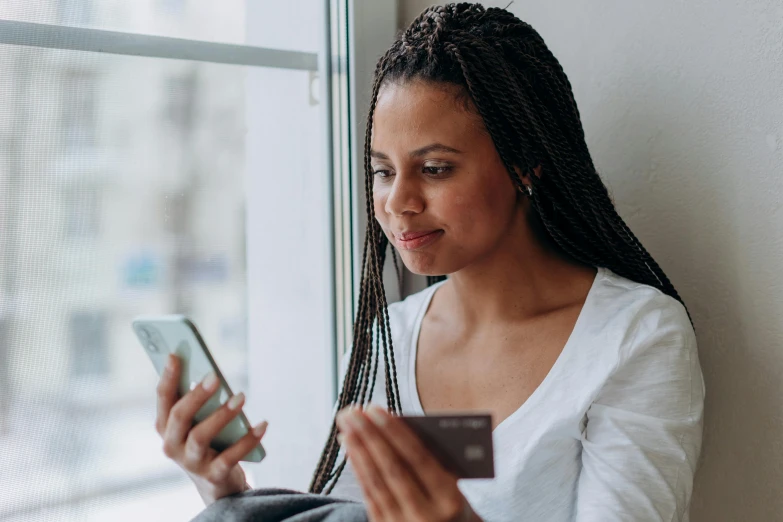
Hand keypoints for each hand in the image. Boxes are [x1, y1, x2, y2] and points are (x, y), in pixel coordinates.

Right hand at [155, 353, 267, 505]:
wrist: (217, 484)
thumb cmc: (208, 441)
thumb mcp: (199, 420)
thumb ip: (199, 399)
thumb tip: (210, 373)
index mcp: (166, 426)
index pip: (163, 399)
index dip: (168, 377)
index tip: (175, 355)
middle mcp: (172, 445)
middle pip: (179, 417)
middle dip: (196, 395)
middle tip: (215, 376)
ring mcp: (191, 463)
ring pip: (200, 437)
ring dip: (221, 415)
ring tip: (241, 397)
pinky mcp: (213, 476)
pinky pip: (230, 457)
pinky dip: (248, 440)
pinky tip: (263, 424)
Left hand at [336, 405, 481, 521]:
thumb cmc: (453, 506)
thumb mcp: (454, 486)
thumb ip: (435, 460)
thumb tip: (397, 426)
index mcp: (450, 500)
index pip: (418, 459)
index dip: (394, 433)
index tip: (374, 409)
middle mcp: (426, 516)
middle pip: (392, 469)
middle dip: (369, 437)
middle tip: (351, 412)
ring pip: (377, 483)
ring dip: (358, 451)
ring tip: (346, 426)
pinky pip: (370, 497)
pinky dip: (359, 471)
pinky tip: (351, 451)